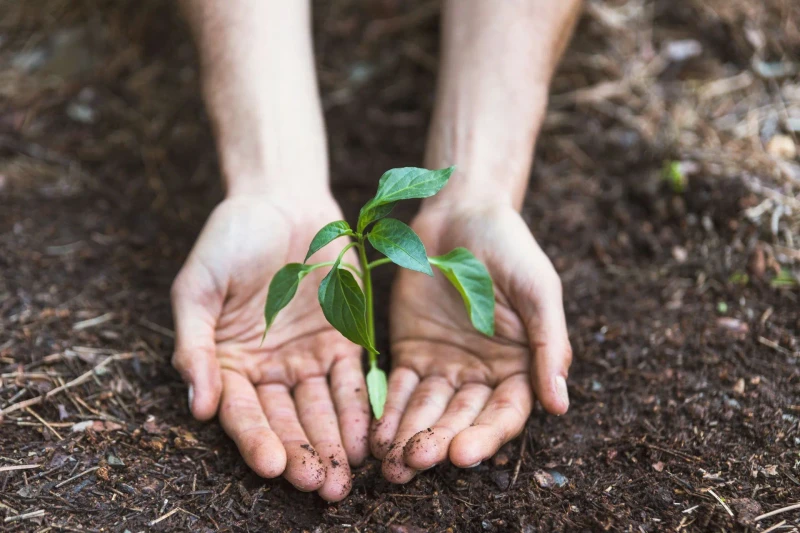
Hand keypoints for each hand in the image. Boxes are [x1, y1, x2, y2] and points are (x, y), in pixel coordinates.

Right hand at [170, 193, 368, 500]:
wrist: (280, 197)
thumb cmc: (230, 238)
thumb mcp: (197, 287)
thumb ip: (195, 345)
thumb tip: (199, 406)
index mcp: (229, 363)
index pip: (244, 412)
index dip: (257, 439)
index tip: (272, 466)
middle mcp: (270, 369)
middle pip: (286, 420)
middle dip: (302, 455)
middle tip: (319, 487)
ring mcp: (308, 356)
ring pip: (322, 409)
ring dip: (333, 444)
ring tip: (344, 476)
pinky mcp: (344, 339)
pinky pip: (353, 380)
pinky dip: (359, 408)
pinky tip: (367, 437)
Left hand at [371, 204, 571, 482]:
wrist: (462, 213)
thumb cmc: (510, 248)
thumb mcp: (538, 291)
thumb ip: (550, 346)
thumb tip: (561, 406)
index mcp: (520, 366)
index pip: (504, 413)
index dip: (485, 436)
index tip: (462, 454)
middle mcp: (482, 374)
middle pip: (461, 418)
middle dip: (439, 442)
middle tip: (415, 462)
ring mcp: (445, 365)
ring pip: (428, 411)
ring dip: (410, 436)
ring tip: (390, 463)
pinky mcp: (411, 352)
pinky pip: (400, 387)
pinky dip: (389, 410)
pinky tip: (376, 433)